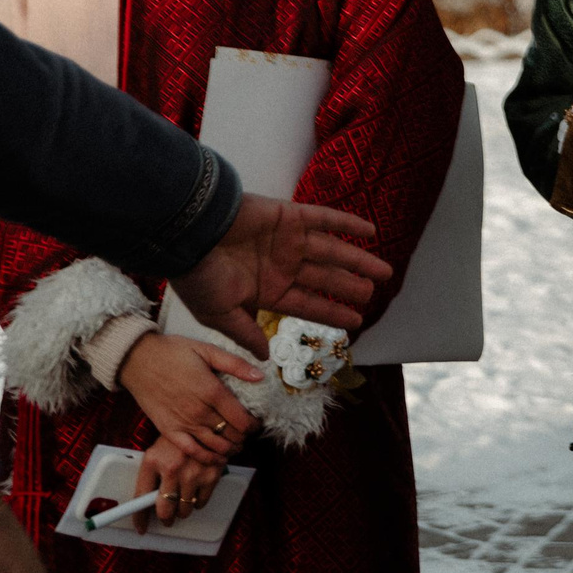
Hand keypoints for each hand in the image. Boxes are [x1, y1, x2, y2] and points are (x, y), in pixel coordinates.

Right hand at [119, 332, 257, 464]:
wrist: (137, 360)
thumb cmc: (173, 353)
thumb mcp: (207, 350)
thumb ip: (235, 364)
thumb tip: (260, 375)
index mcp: (212, 391)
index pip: (242, 418)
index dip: (255, 425)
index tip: (259, 423)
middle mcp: (199, 411)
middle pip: (232, 434)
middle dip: (245, 437)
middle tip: (249, 433)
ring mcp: (183, 423)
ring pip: (215, 445)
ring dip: (231, 449)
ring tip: (238, 445)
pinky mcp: (168, 430)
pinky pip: (191, 450)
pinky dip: (207, 458)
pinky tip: (217, 458)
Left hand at [132, 434, 228, 534]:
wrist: (205, 424)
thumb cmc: (177, 441)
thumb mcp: (157, 453)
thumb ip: (150, 477)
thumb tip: (145, 506)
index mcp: (153, 461)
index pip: (140, 498)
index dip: (139, 517)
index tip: (140, 528)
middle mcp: (172, 469)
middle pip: (165, 510)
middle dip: (165, 518)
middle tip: (166, 517)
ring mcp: (193, 473)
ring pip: (185, 509)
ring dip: (182, 510)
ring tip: (182, 501)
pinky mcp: (212, 474)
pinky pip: (202, 502)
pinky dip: (197, 502)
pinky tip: (195, 492)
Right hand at [172, 195, 386, 356]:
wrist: (187, 233)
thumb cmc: (197, 275)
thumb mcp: (218, 314)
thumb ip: (245, 333)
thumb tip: (264, 356)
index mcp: (267, 291)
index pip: (309, 305)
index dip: (332, 313)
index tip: (357, 322)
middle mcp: (282, 266)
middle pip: (325, 280)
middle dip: (349, 288)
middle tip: (374, 294)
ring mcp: (288, 241)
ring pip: (332, 252)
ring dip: (358, 260)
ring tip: (385, 270)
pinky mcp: (289, 216)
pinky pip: (325, 219)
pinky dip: (348, 223)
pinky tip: (371, 230)